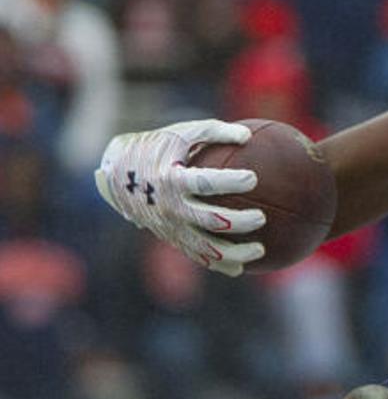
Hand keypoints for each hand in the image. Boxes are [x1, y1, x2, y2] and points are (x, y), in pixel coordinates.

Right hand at [94, 120, 264, 276]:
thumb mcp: (179, 134)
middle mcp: (171, 207)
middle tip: (261, 217)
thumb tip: (248, 135)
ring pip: (207, 248)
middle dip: (239, 222)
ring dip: (236, 253)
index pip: (204, 183)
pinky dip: (221, 264)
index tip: (253, 178)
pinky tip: (243, 266)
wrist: (116, 177)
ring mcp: (172, 227)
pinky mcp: (173, 239)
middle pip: (210, 220)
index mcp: (171, 179)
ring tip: (261, 250)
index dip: (229, 181)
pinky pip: (199, 257)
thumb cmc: (155, 149)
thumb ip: (213, 132)